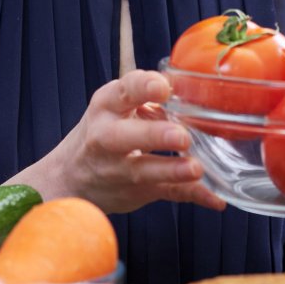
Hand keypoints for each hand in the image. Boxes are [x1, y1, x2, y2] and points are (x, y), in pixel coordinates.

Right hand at [8, 69, 226, 214]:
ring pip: (144, 171)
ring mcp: (119, 169)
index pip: (122, 92)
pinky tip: (215, 199)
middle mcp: (107, 137)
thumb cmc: (103, 131)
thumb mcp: (115, 105)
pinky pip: (165, 194)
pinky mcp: (135, 192)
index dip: (143, 87)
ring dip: (171, 170)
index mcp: (106, 106)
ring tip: (195, 168)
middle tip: (180, 136)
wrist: (69, 176)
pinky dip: (192, 195)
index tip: (163, 87)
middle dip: (153, 135)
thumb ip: (147, 95)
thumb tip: (189, 83)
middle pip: (124, 137)